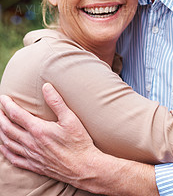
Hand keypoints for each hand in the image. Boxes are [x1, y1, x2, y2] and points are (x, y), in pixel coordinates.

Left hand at [0, 84, 157, 194]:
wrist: (83, 167)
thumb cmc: (79, 142)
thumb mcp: (70, 118)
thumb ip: (57, 101)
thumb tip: (46, 86)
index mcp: (38, 130)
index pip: (16, 115)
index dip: (8, 105)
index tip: (3, 98)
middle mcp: (31, 143)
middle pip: (8, 128)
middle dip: (1, 117)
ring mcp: (31, 156)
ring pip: (8, 143)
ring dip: (1, 132)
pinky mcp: (35, 166)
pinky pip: (14, 159)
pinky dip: (5, 152)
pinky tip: (3, 147)